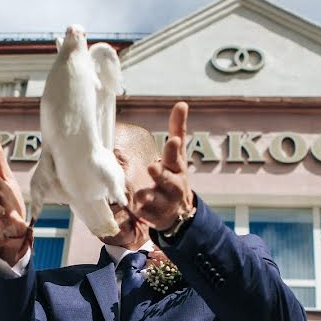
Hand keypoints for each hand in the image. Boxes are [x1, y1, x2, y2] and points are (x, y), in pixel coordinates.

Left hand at [133, 102, 194, 230]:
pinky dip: (144, 212)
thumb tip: (182, 103)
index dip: (174, 149)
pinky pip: (147, 215)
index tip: (173, 140)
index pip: (176, 156)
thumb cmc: (174, 175)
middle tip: (153, 167)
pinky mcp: (155, 217)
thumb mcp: (178, 155)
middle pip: (169, 179)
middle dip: (162, 173)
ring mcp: (165, 202)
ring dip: (150, 195)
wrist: (179, 212)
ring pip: (157, 199)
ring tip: (142, 195)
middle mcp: (173, 185)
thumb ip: (178, 130)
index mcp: (177, 168)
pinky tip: (138, 209)